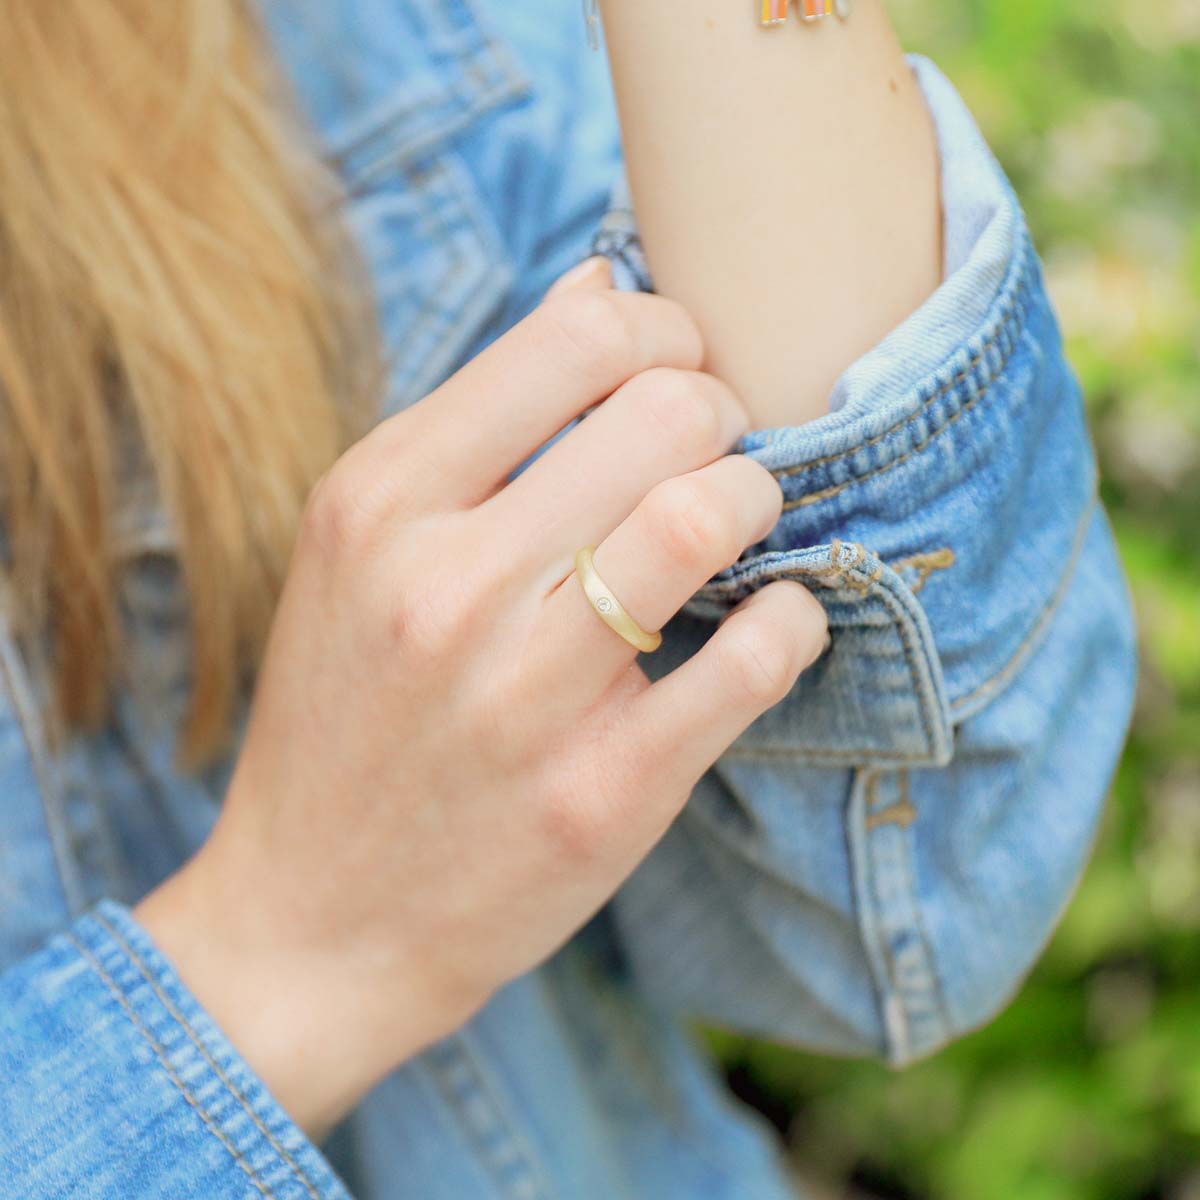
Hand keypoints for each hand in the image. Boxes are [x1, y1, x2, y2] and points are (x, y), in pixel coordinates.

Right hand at [134, 256, 827, 1136]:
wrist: (315, 921)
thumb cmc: (348, 717)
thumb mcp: (362, 547)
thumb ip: (480, 417)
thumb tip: (602, 283)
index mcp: (380, 502)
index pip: (577, 339)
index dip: (664, 331)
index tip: (676, 371)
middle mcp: (448, 584)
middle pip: (666, 412)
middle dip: (723, 412)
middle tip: (718, 450)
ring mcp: (527, 693)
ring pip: (711, 514)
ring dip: (763, 501)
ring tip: (744, 524)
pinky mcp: (606, 792)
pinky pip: (755, 658)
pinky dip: (792, 620)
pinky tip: (773, 623)